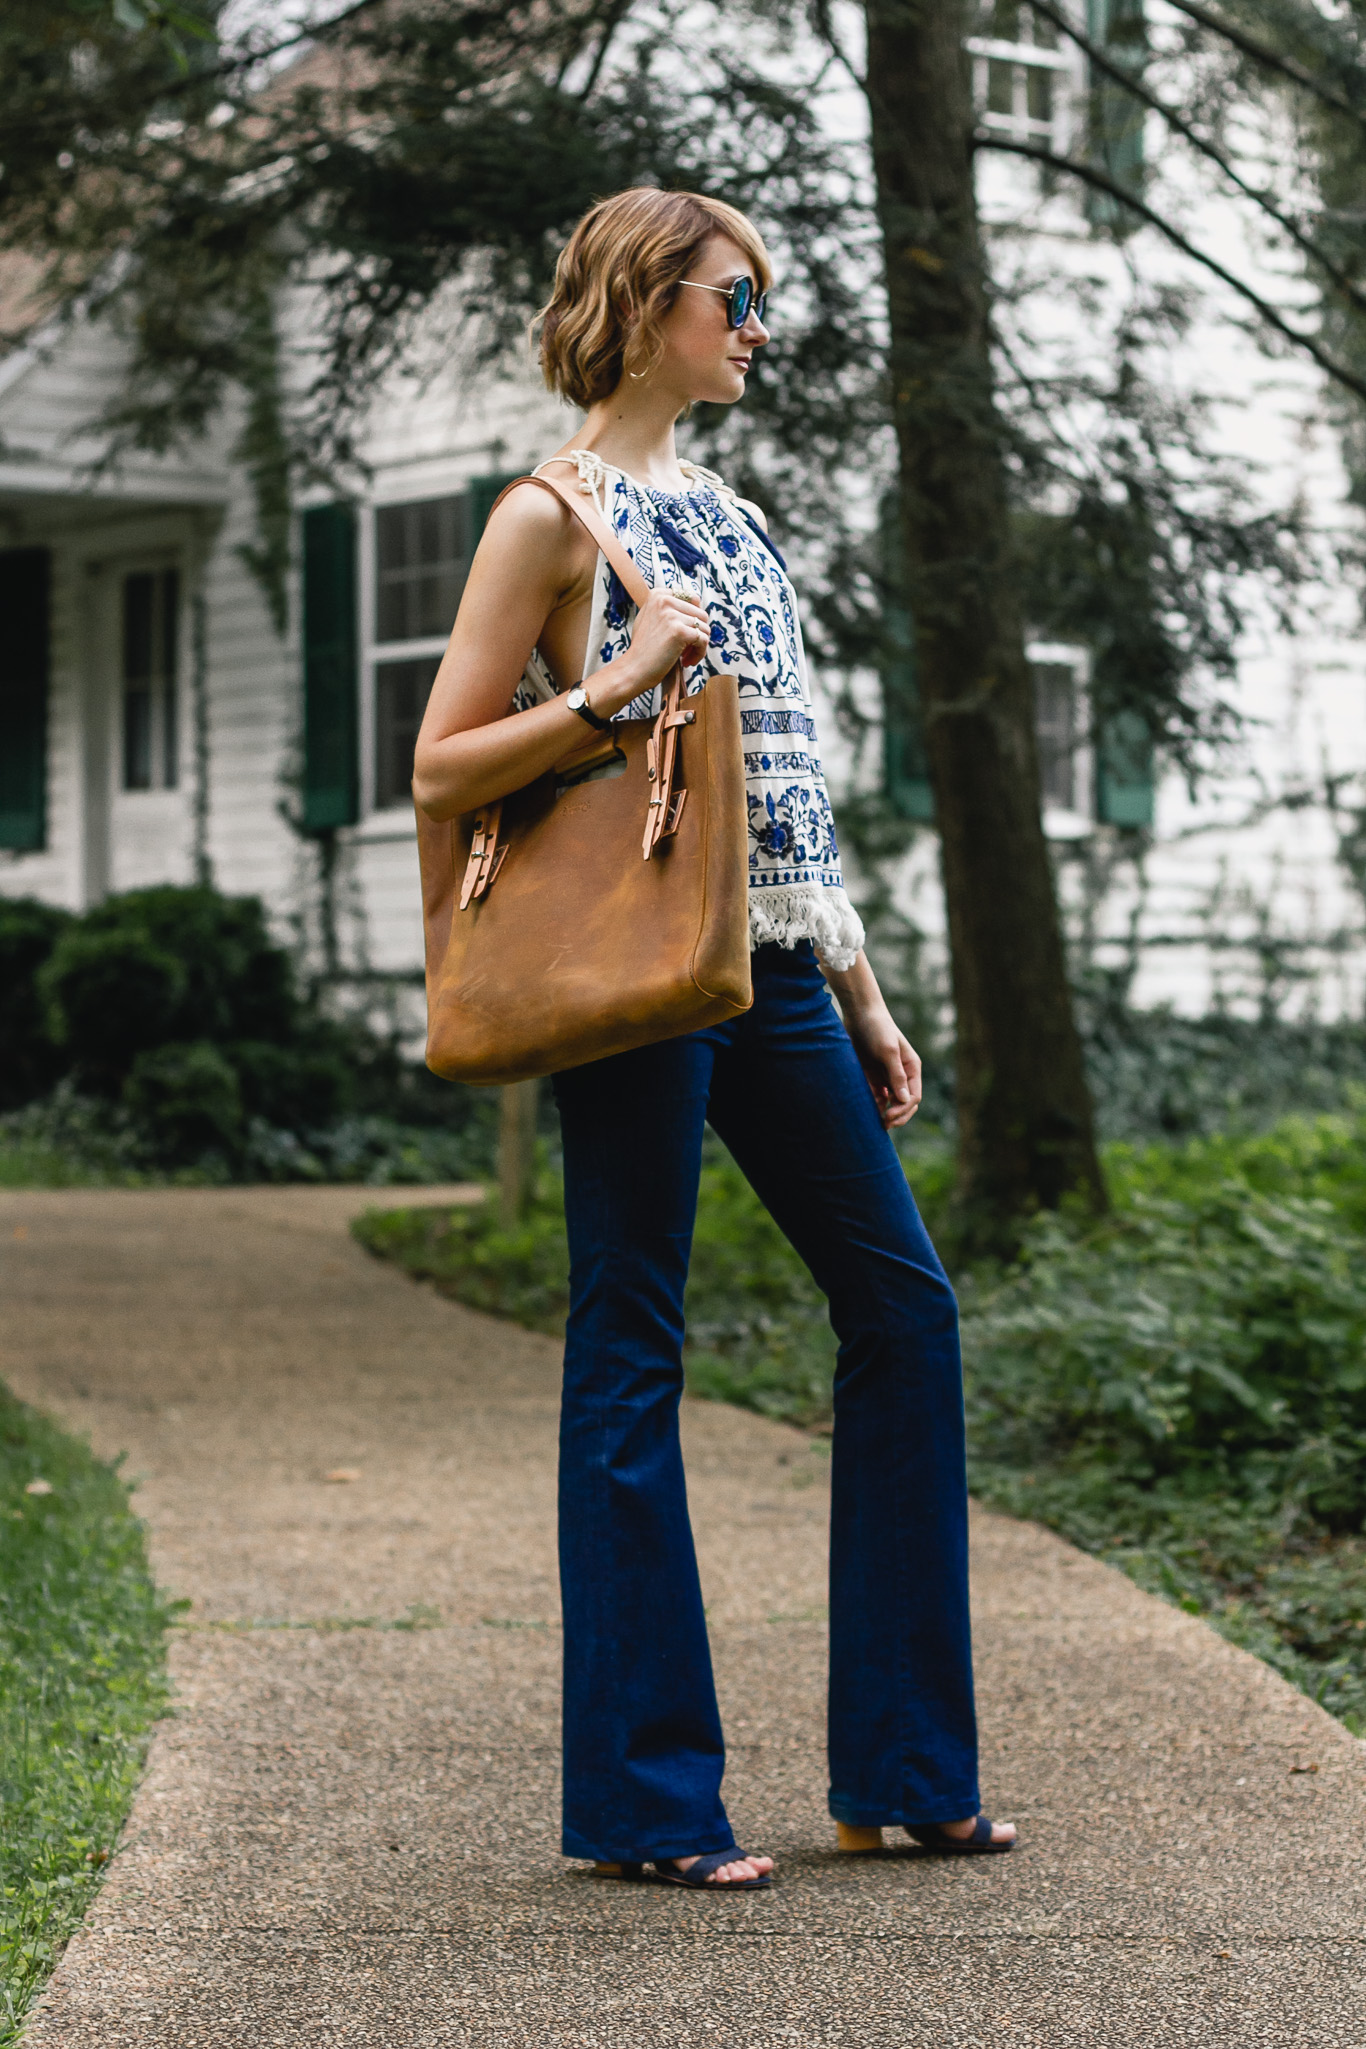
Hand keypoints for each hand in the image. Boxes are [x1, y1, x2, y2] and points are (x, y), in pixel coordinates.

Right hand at [613, 584, 710, 695]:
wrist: (634, 669)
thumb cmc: (643, 648)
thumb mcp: (650, 618)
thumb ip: (667, 608)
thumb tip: (696, 602)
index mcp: (658, 594)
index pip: (693, 599)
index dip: (694, 618)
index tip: (686, 634)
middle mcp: (664, 600)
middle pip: (701, 614)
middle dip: (697, 634)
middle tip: (686, 650)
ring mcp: (672, 615)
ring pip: (704, 628)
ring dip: (699, 645)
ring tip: (685, 657)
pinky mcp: (679, 631)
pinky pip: (703, 640)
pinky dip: (699, 654)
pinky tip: (686, 662)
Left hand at [844, 1004, 921, 1128]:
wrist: (858, 1014)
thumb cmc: (877, 1028)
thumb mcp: (888, 1051)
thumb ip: (896, 1075)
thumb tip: (905, 1100)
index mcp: (911, 1068)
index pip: (913, 1097)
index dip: (903, 1110)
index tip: (889, 1116)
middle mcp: (901, 1074)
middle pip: (904, 1103)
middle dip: (896, 1115)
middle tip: (883, 1125)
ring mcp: (886, 1076)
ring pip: (888, 1102)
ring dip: (883, 1112)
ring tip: (872, 1121)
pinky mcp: (871, 1076)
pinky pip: (874, 1096)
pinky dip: (871, 1104)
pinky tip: (864, 1109)